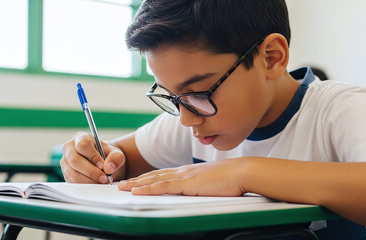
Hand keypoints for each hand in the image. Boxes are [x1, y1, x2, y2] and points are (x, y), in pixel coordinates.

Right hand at [60, 131, 125, 182]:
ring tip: (102, 182)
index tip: (102, 165)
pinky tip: (96, 184)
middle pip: (74, 160)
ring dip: (89, 180)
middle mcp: (69, 148)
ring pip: (73, 173)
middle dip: (91, 172)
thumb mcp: (116, 154)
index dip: (92, 156)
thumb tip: (108, 168)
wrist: (103, 164)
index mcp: (81, 138)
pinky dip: (86, 185)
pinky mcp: (66, 174)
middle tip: (105, 178)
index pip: (83, 145)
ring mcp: (65, 162)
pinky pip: (73, 182)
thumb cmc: (108, 156)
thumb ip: (116, 158)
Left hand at [118, 159, 244, 195]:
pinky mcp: (187, 183)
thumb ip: (203, 186)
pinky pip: (162, 187)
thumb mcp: (214, 182)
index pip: (165, 175)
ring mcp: (184, 176)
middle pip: (155, 175)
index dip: (150, 178)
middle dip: (138, 179)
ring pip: (154, 180)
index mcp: (190, 171)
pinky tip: (136, 191)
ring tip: (123, 186)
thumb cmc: (233, 178)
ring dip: (137, 183)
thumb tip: (199, 193)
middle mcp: (184, 171)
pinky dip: (147, 189)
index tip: (138, 181)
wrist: (242, 172)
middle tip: (122, 183)